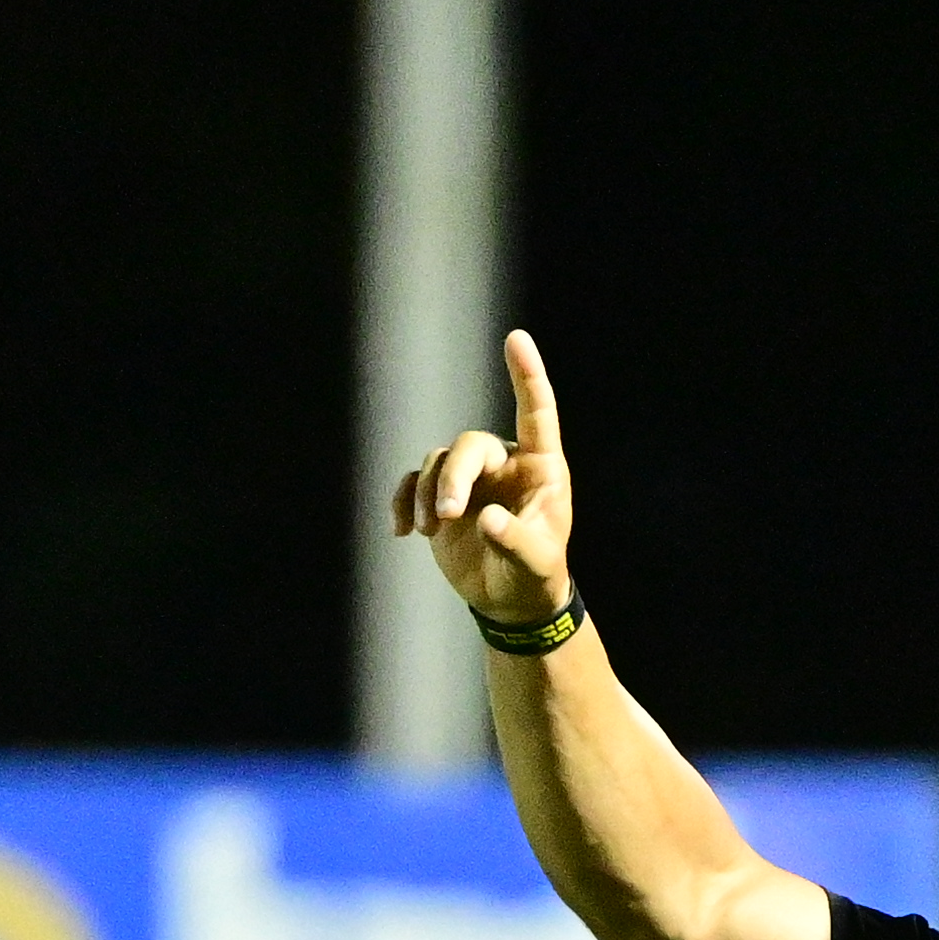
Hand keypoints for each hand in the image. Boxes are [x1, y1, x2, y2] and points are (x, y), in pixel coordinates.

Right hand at [394, 327, 576, 625]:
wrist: (511, 601)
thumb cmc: (536, 576)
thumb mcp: (536, 564)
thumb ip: (516, 541)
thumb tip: (484, 520)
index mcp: (539, 468)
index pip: (535, 413)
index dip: (526, 376)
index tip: (516, 339)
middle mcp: (504, 464)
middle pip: (469, 445)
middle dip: (453, 477)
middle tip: (445, 514)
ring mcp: (471, 478)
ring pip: (438, 462)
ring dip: (425, 494)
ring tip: (426, 532)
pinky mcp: (440, 496)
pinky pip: (413, 483)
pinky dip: (402, 502)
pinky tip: (399, 531)